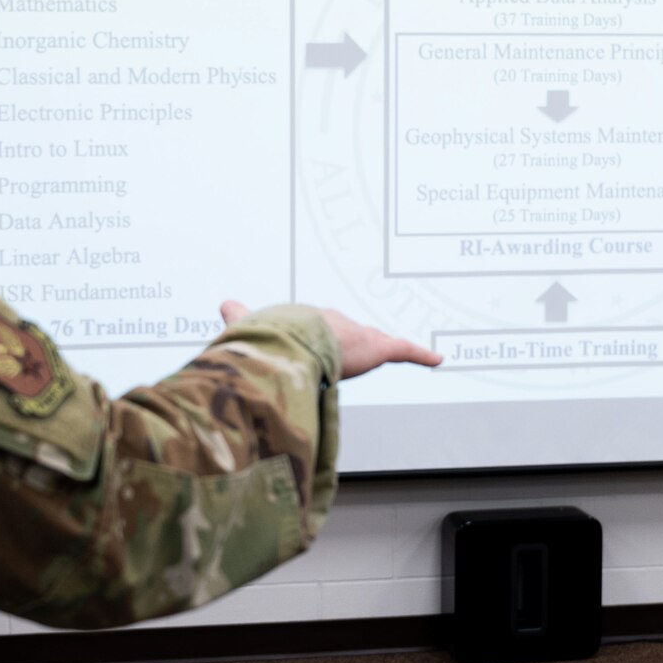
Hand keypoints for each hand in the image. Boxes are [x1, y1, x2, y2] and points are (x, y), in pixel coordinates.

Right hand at [220, 301, 442, 378]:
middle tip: (351, 352)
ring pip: (374, 340)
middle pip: (349, 332)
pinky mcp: (379, 347)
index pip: (320, 326)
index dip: (318, 334)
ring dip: (379, 349)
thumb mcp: (250, 328)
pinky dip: (421, 355)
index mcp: (309, 320)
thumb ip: (239, 317)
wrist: (290, 340)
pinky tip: (438, 359)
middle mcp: (337, 322)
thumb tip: (225, 303)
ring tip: (387, 355)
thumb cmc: (269, 338)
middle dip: (350, 342)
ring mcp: (359, 335)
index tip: (321, 336)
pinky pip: (405, 349)